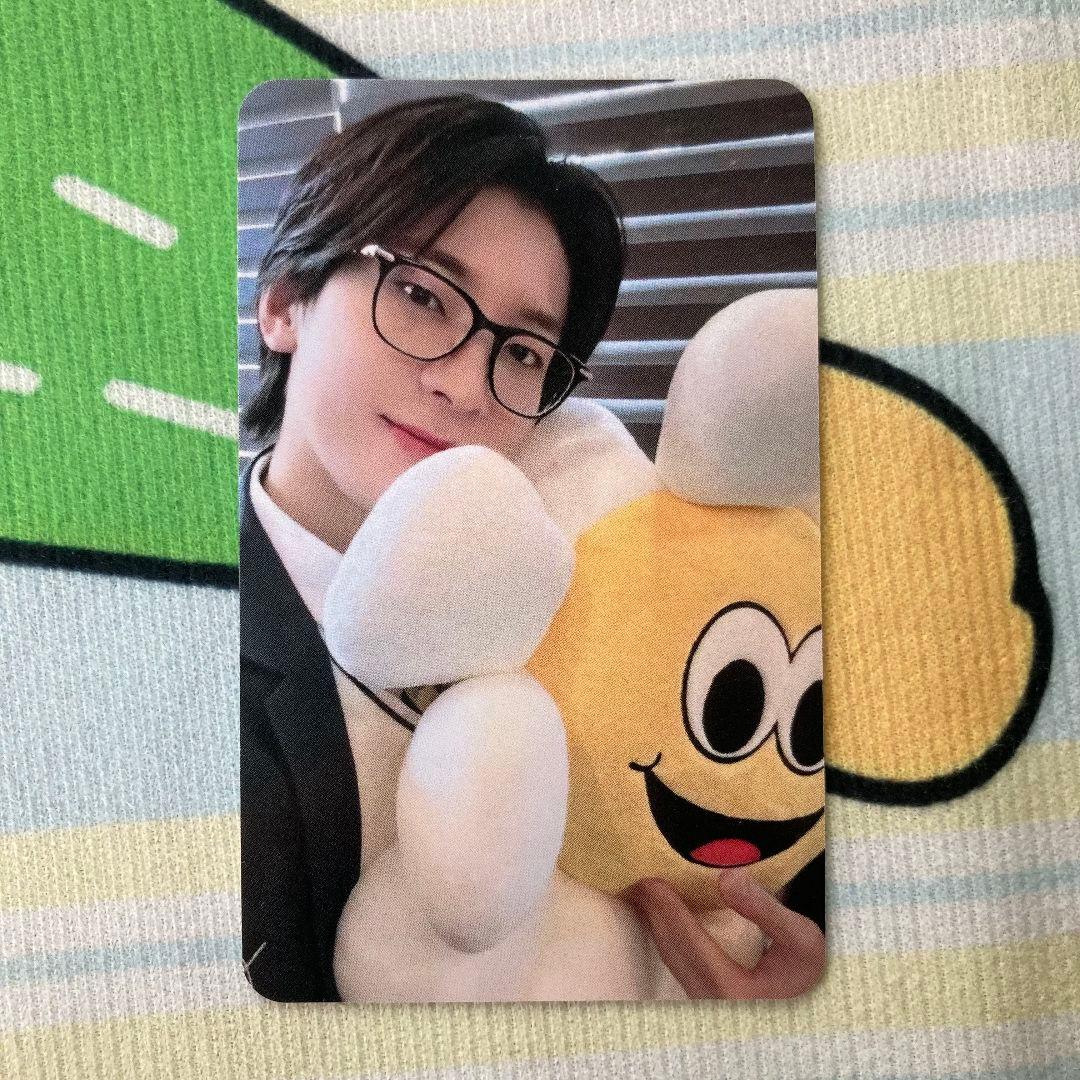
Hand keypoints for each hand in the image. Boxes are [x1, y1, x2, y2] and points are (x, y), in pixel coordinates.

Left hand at [623, 867, 825, 998]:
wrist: (820, 1006)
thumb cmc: (811, 972)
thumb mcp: (800, 937)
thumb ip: (763, 908)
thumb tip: (725, 877)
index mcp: (735, 990)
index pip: (691, 943)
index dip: (668, 910)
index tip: (650, 881)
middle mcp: (717, 1003)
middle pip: (675, 952)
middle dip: (654, 913)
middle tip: (637, 878)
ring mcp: (712, 1005)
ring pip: (674, 961)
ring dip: (657, 925)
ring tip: (645, 892)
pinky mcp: (713, 1000)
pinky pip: (681, 965)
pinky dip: (669, 938)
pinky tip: (665, 918)